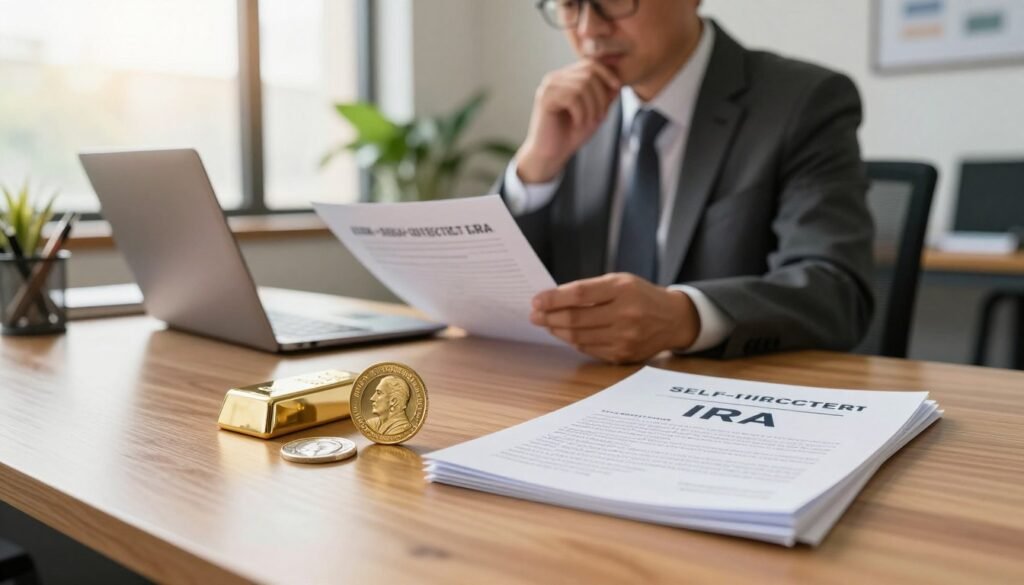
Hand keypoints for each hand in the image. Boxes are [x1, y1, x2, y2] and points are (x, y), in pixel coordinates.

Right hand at [515, 60, 620, 182]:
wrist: (551, 155)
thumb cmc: (571, 135)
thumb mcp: (595, 114)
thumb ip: (605, 98)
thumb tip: (619, 82)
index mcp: (565, 79)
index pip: (589, 64)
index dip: (607, 73)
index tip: (617, 88)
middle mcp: (555, 79)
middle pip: (588, 72)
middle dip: (601, 95)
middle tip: (601, 117)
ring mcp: (548, 87)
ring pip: (582, 85)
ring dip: (592, 107)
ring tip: (590, 122)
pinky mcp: (545, 98)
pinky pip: (572, 97)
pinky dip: (581, 112)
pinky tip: (577, 123)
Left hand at [530, 273, 700, 363]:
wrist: (673, 319)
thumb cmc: (641, 296)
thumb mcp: (620, 281)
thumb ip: (590, 289)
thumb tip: (553, 300)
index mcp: (623, 290)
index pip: (580, 294)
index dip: (554, 299)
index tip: (536, 300)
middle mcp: (626, 314)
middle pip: (576, 319)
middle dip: (549, 317)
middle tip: (535, 315)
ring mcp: (625, 338)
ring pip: (578, 337)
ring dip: (558, 330)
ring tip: (547, 324)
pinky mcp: (623, 355)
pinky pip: (589, 349)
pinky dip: (574, 341)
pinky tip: (567, 334)